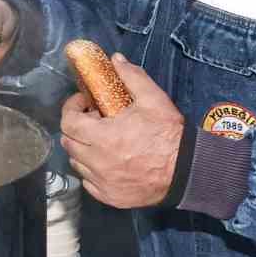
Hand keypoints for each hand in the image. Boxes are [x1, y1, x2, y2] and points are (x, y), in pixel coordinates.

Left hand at [60, 54, 182, 208]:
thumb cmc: (168, 134)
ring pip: (76, 163)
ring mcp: (102, 182)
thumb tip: (116, 59)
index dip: (71, 108)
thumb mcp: (153, 99)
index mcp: (102, 137)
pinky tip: (106, 162)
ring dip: (82, 149)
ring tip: (99, 140)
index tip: (84, 103)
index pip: (68, 122)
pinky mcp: (110, 197)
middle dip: (75, 128)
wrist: (187, 171)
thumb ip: (132, 77)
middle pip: (68, 143)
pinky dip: (92, 171)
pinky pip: (89, 183)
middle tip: (93, 120)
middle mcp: (97, 162)